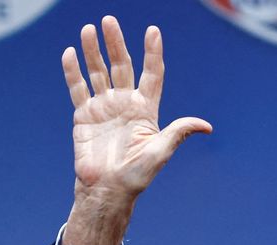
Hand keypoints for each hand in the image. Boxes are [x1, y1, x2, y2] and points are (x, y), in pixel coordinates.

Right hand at [62, 15, 211, 244]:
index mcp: (146, 110)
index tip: (153, 30)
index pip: (151, 74)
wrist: (107, 191)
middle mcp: (125, 104)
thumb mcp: (160, 152)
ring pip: (98, 72)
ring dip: (93, 51)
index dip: (152, 52)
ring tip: (88, 29)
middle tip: (109, 20)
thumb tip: (206, 126)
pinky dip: (73, 71)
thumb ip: (178, 132)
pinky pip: (78, 88)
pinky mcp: (84, 116)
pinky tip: (70, 53)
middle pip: (121, 66)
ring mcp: (104, 107)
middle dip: (116, 43)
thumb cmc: (136, 175)